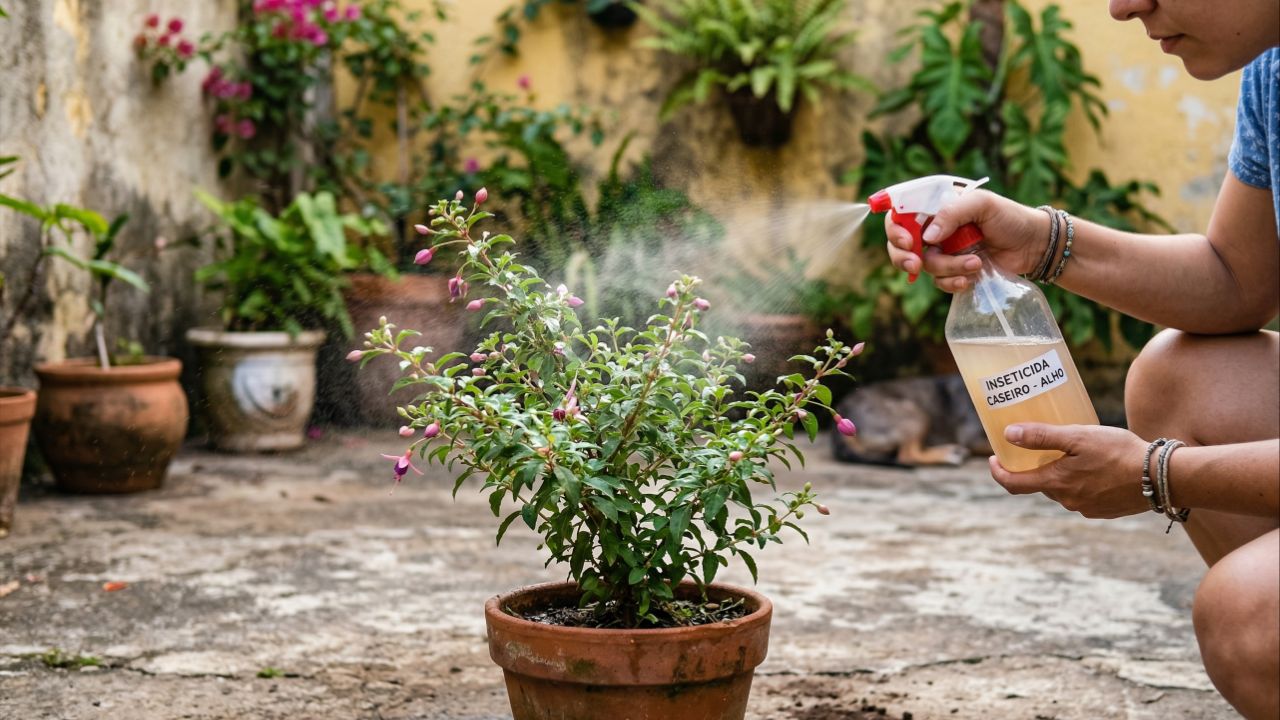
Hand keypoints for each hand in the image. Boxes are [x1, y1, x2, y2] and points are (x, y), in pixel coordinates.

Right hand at [885, 190, 1049, 292]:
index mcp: (935, 206)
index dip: (895, 229)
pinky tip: (970, 279)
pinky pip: (939, 282)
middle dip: (905, 257)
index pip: (900, 215)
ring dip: (947, 268)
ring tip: (975, 263)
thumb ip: (951, 213)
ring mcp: (943, 251)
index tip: (908, 242)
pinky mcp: (953, 271)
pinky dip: (952, 282)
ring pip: (925, 266)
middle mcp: (934, 229)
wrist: (1034, 245)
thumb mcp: (981, 204)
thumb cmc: (1010, 217)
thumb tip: (927, 238)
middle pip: (901, 245)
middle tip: (916, 264)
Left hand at [989, 423, 1150, 518]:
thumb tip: (1008, 435)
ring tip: (1069, 452)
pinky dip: (1079, 481)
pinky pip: (1081, 495)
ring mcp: (1086, 508)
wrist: (1163, 477)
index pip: (1013, 484)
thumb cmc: (1119, 453)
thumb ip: (1041, 437)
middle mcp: (1067, 501)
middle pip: (1039, 484)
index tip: (992, 459)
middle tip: (1037, 446)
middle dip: (1034, 467)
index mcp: (1056, 484)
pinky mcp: (1103, 510)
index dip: (998, 472)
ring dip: (1059, 474)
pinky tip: (1093, 466)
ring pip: (1062, 489)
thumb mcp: (1078, 437)